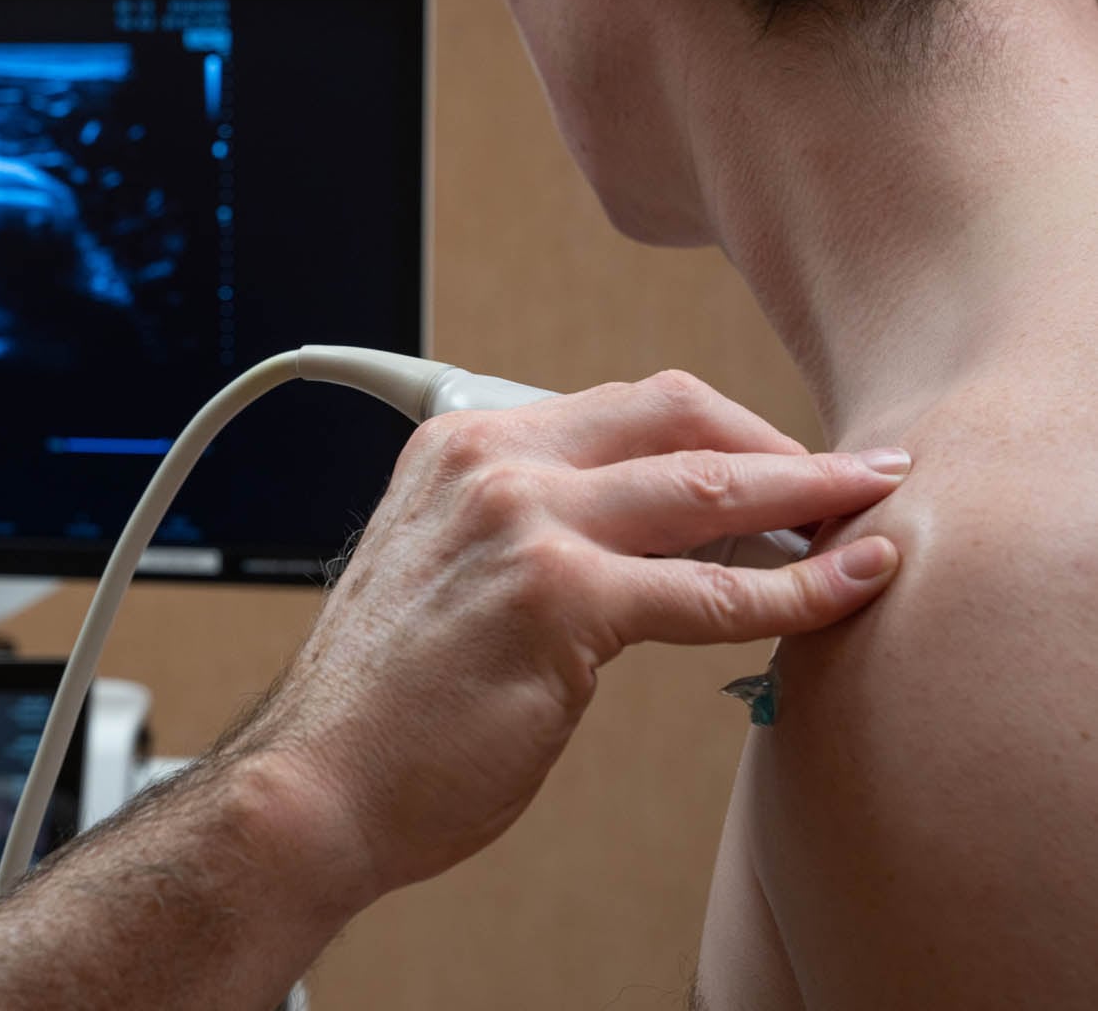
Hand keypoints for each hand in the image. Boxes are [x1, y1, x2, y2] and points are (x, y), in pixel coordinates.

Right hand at [234, 370, 905, 903]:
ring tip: (871, 516)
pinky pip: (714, 588)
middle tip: (853, 474)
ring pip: (709, 486)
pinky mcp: (558, 598)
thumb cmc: (385, 700)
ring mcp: (523, 520)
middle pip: (678, 416)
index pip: (625, 407)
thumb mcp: (450, 574)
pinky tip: (845, 588)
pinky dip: (797, 588)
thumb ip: (533, 530)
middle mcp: (491, 462)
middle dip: (781, 442)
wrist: (318, 780)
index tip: (778, 462)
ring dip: (810, 495)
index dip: (723, 430)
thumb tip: (659, 537)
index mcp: (460, 447)